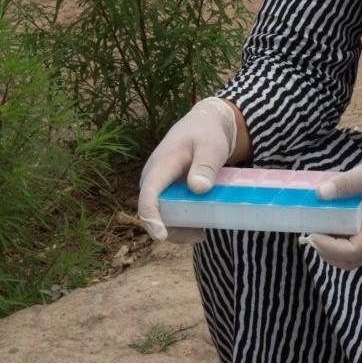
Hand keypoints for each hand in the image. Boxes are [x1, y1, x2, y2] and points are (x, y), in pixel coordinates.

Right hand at [138, 97, 238, 243]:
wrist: (202, 125)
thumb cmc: (207, 135)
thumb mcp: (212, 147)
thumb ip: (206, 165)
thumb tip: (198, 189)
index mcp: (160, 166)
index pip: (148, 194)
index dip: (151, 216)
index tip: (161, 236)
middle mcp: (153, 179)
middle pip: (153, 211)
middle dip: (171, 230)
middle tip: (199, 236)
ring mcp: (157, 187)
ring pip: (161, 215)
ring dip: (178, 229)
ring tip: (202, 234)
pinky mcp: (165, 192)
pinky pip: (169, 212)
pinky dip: (182, 223)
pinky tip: (201, 229)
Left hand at [307, 129, 361, 268]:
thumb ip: (348, 182)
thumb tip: (319, 193)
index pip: (354, 251)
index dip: (329, 247)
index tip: (312, 232)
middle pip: (352, 260)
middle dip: (327, 252)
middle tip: (310, 231)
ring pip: (354, 255)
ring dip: (332, 249)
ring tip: (316, 227)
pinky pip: (357, 242)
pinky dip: (339, 240)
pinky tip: (329, 220)